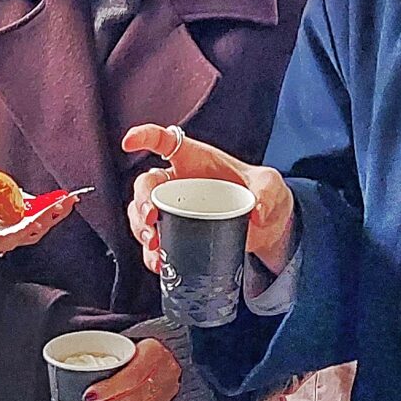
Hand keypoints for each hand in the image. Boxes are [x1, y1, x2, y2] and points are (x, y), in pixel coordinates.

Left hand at [80, 337, 179, 400]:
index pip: (132, 376)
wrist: (170, 348)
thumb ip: (105, 355)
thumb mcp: (126, 341)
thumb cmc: (139, 344)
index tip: (87, 395)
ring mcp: (165, 395)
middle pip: (134, 400)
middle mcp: (164, 375)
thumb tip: (67, 368)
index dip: (109, 388)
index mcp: (153, 353)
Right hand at [121, 124, 294, 274]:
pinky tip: (159, 264)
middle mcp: (180, 183)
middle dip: (141, 199)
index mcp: (196, 159)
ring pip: (142, 215)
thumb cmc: (265, 194)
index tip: (129, 142)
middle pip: (147, 184)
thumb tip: (255, 211)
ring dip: (140, 229)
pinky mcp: (179, 234)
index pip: (164, 141)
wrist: (269, 227)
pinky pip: (155, 244)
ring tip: (153, 244)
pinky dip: (152, 255)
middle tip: (150, 216)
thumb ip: (266, 190)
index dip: (144, 137)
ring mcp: (176, 210)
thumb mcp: (271, 184)